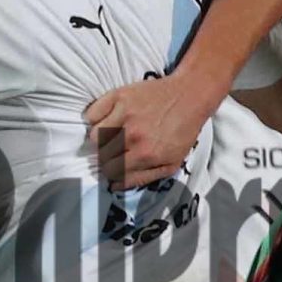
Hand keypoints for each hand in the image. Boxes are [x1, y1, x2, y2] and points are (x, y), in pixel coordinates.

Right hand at [85, 73, 220, 186]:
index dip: (110, 170)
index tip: (114, 163)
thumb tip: (114, 186)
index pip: (110, 171)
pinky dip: (95, 118)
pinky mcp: (119, 96)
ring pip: (94, 136)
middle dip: (105, 155)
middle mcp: (132, 136)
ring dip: (99, 138)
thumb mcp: (171, 162)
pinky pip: (92, 114)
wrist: (190, 96)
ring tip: (112, 133)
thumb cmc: (182, 131)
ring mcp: (124, 115)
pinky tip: (107, 118)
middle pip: (100, 155)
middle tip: (114, 148)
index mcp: (146, 155)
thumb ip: (142, 178)